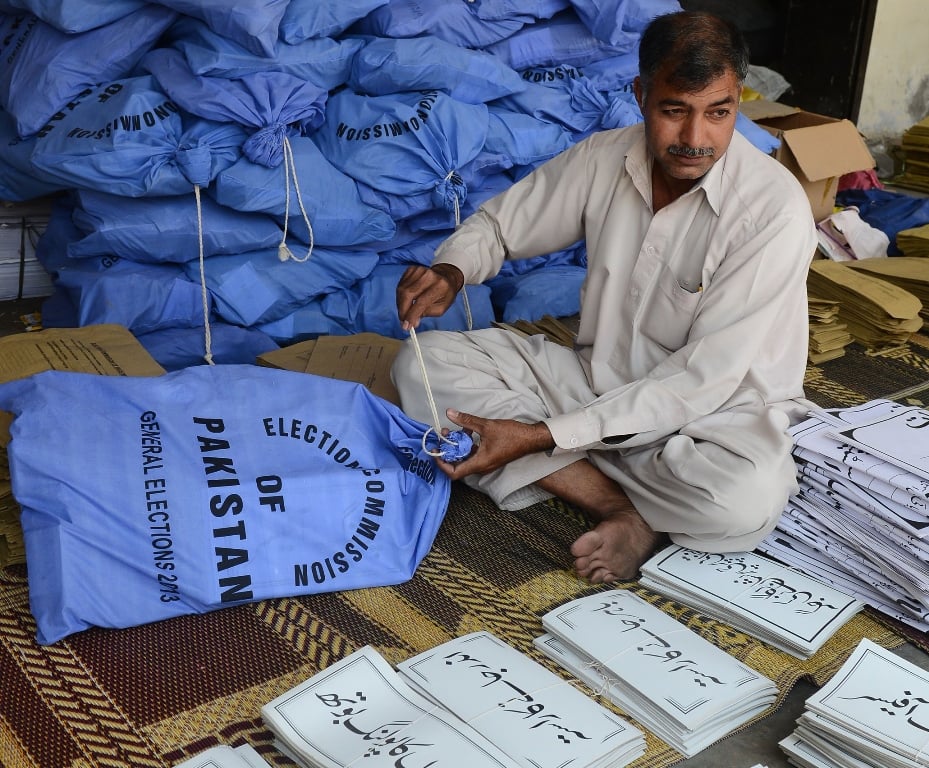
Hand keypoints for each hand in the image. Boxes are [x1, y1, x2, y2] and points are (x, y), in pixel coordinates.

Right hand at [396, 263, 463, 330]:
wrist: (446, 276)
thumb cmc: (445, 293)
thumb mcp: (441, 307)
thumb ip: (427, 314)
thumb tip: (413, 321)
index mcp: (439, 285)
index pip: (421, 302)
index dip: (411, 315)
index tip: (406, 326)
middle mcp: (428, 276)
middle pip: (408, 294)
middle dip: (403, 310)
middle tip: (402, 321)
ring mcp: (419, 270)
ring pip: (402, 290)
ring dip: (400, 304)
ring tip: (404, 312)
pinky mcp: (411, 269)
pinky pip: (401, 285)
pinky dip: (400, 296)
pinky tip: (405, 301)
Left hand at [436, 409, 555, 480]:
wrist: (531, 439)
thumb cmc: (512, 435)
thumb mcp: (486, 425)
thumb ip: (466, 420)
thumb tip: (450, 413)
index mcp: (479, 463)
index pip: (454, 472)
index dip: (442, 464)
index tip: (436, 450)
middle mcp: (481, 467)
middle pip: (457, 465)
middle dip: (448, 451)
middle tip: (444, 435)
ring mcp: (485, 463)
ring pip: (465, 458)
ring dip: (457, 446)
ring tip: (454, 430)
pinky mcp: (489, 458)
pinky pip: (473, 454)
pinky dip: (467, 444)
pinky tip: (468, 430)